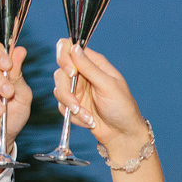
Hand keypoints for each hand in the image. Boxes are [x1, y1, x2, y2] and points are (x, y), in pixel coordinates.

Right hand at [53, 39, 148, 158]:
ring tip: (88, 117)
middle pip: (60, 71)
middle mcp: (82, 73)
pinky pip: (62, 106)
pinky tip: (89, 121)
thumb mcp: (108, 85)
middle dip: (66, 90)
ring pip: (58, 90)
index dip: (64, 56)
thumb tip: (74, 48)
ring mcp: (76, 89)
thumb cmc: (122, 107)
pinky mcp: (73, 104)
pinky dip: (74, 116)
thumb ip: (89, 67)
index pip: (69, 48)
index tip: (71, 72)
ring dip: (71, 107)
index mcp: (94, 63)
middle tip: (77, 104)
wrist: (122, 134)